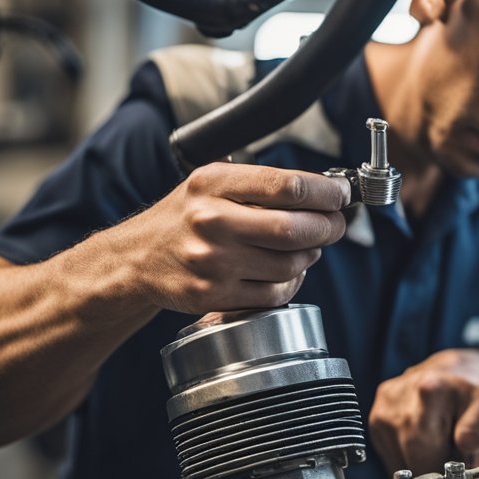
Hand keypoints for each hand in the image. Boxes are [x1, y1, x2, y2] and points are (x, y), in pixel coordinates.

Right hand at [116, 162, 349, 313]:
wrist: (137, 258)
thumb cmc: (185, 217)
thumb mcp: (211, 182)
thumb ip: (261, 183)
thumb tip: (324, 192)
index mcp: (213, 183)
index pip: (287, 186)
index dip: (326, 193)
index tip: (341, 196)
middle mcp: (211, 220)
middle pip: (295, 228)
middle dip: (328, 227)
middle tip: (336, 224)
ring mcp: (212, 262)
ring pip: (290, 265)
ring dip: (311, 256)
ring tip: (308, 246)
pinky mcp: (213, 296)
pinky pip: (274, 294)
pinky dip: (292, 283)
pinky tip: (288, 272)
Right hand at [368, 348, 478, 476]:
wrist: (459, 372)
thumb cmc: (476, 391)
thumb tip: (466, 445)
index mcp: (427, 391)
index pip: (425, 454)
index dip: (445, 468)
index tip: (460, 461)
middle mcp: (396, 398)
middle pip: (409, 459)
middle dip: (434, 464)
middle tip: (453, 450)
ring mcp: (382, 409)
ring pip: (399, 461)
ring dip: (422, 461)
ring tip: (439, 441)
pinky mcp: (376, 419)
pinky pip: (392, 456)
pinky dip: (410, 455)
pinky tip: (424, 438)